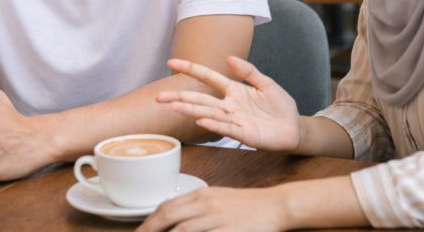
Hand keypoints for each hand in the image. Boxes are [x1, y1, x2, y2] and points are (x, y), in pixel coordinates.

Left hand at [137, 186, 287, 231]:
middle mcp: (205, 203)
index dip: (149, 221)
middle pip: (168, 216)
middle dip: (149, 230)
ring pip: (181, 230)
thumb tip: (174, 218)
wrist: (275, 205)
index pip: (166, 206)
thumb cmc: (246, 205)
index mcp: (201, 194)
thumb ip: (196, 207)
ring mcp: (217, 217)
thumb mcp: (218, 200)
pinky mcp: (228, 230)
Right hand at [159, 56, 300, 151]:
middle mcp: (229, 105)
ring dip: (191, 110)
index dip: (191, 69)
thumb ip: (248, 71)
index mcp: (234, 89)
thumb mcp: (266, 83)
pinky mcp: (243, 134)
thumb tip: (229, 57)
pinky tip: (200, 121)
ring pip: (208, 113)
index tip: (171, 62)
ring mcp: (234, 119)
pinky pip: (226, 128)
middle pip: (201, 99)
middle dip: (180, 96)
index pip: (208, 77)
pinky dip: (213, 124)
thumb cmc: (280, 105)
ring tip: (173, 107)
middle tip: (160, 96)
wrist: (294, 127)